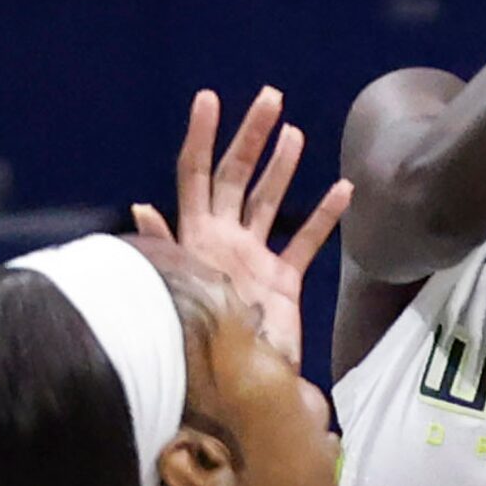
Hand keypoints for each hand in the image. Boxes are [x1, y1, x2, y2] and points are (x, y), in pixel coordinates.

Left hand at [132, 88, 348, 364]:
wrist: (236, 388)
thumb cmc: (198, 344)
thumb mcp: (178, 292)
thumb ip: (166, 250)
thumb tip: (141, 207)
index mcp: (196, 239)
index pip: (195, 176)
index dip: (201, 137)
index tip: (210, 98)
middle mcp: (222, 240)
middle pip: (235, 176)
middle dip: (251, 136)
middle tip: (269, 98)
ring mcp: (252, 257)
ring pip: (268, 201)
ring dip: (281, 167)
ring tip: (295, 133)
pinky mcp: (282, 280)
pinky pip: (305, 241)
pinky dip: (324, 217)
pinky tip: (344, 189)